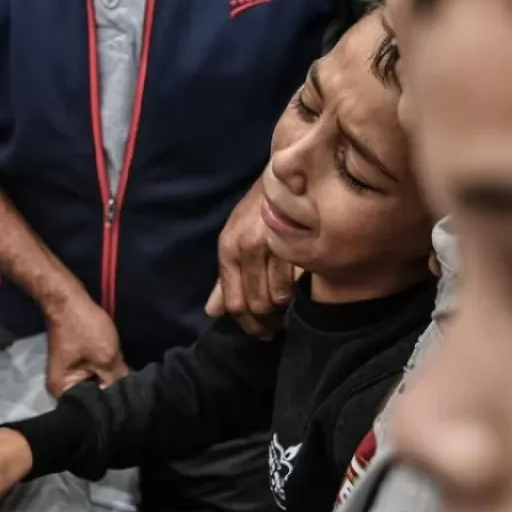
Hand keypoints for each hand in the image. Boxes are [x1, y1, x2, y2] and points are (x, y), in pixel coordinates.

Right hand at [44, 296, 128, 397]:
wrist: (66, 299)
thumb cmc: (83, 329)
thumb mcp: (106, 357)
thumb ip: (118, 380)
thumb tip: (132, 398)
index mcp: (62, 390)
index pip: (91, 408)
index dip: (111, 407)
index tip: (131, 406)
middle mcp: (62, 387)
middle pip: (92, 398)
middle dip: (112, 394)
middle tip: (135, 397)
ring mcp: (69, 375)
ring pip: (95, 385)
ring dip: (111, 382)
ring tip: (131, 387)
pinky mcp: (76, 364)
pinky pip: (94, 374)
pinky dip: (106, 373)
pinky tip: (121, 372)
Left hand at [206, 183, 293, 337]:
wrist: (284, 178)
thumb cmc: (259, 212)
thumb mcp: (235, 241)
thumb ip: (226, 279)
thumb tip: (212, 311)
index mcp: (227, 250)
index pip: (233, 303)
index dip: (247, 325)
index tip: (261, 333)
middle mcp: (243, 248)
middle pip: (255, 304)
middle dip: (267, 323)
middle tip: (278, 327)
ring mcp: (267, 244)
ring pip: (276, 297)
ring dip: (284, 309)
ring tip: (289, 310)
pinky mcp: (291, 241)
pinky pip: (294, 282)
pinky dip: (297, 292)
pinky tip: (300, 290)